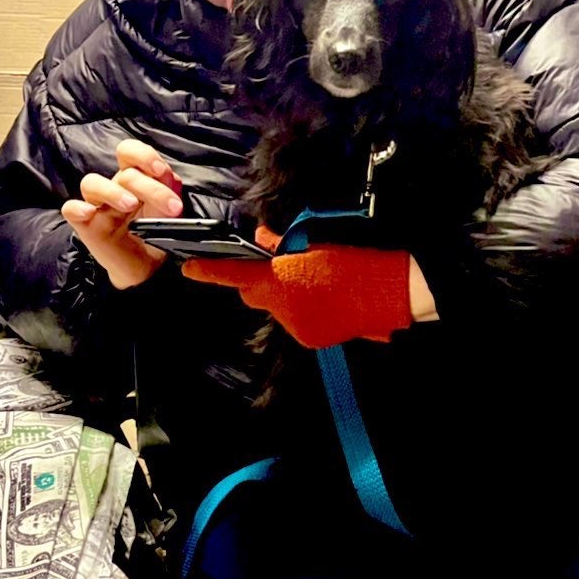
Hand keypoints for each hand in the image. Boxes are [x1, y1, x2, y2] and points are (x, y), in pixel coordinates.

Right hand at [61, 139, 183, 288]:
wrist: (146, 265)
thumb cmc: (155, 230)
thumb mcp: (168, 209)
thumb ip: (169, 189)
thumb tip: (169, 178)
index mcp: (136, 177)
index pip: (131, 152)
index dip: (144, 155)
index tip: (161, 171)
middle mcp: (116, 186)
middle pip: (124, 173)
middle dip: (150, 188)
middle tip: (170, 207)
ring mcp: (98, 204)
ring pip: (91, 183)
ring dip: (113, 192)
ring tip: (130, 205)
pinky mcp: (85, 224)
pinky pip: (71, 209)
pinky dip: (78, 208)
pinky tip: (90, 213)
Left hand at [182, 245, 412, 347]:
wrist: (389, 290)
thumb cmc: (353, 259)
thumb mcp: (316, 243)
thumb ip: (283, 246)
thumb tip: (263, 240)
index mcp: (281, 280)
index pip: (235, 275)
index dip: (208, 271)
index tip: (189, 268)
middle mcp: (282, 308)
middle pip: (254, 294)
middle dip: (259, 282)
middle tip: (280, 265)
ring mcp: (297, 327)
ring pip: (276, 308)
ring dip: (286, 295)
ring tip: (315, 282)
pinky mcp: (312, 339)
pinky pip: (296, 320)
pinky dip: (303, 309)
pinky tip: (326, 298)